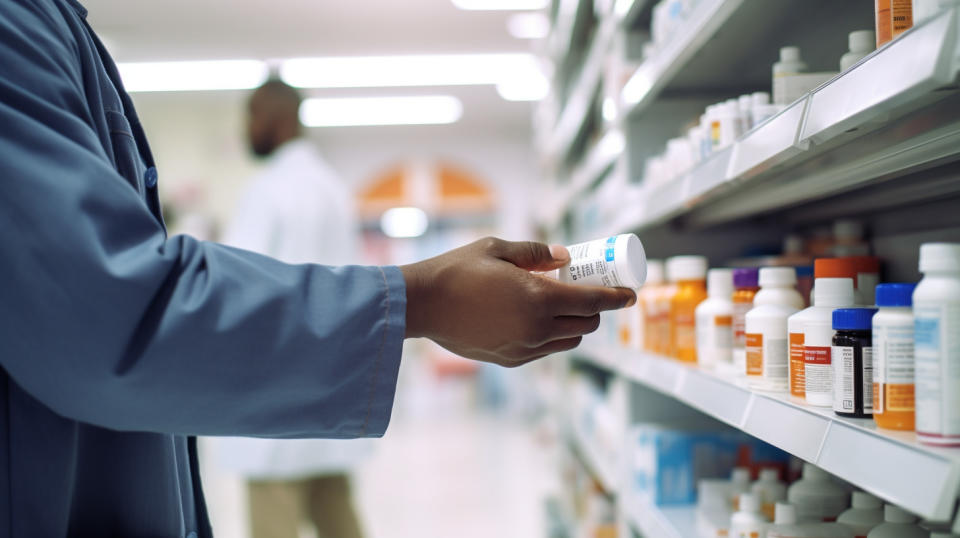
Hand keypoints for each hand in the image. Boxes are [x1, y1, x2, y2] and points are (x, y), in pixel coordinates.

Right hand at [400, 237, 636, 366]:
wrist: (422, 304)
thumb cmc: (457, 270)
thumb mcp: (498, 248)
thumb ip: (536, 253)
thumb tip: (565, 257)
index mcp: (539, 297)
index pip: (594, 302)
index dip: (617, 298)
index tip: (630, 293)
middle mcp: (537, 328)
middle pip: (586, 324)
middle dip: (597, 309)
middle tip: (591, 292)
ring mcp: (524, 348)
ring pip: (569, 340)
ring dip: (576, 324)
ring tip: (564, 305)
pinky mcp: (511, 359)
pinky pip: (546, 349)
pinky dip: (553, 335)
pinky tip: (539, 318)